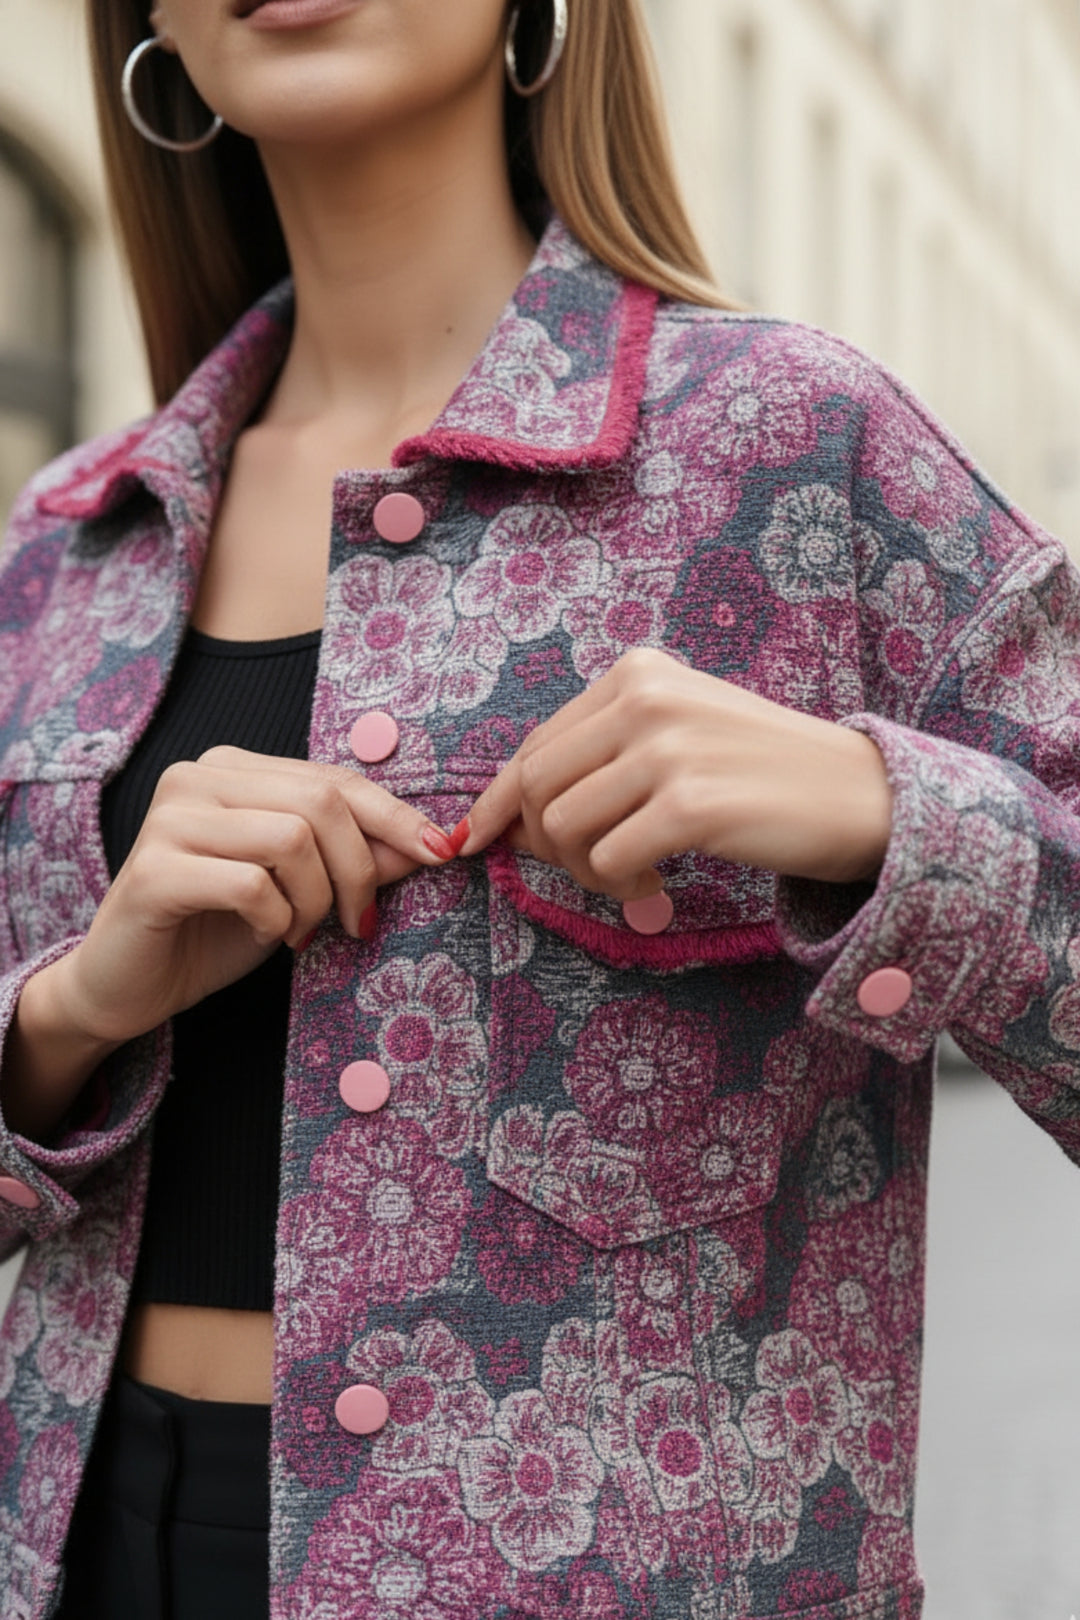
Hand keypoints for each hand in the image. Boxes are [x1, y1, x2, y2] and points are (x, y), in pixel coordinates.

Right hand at [56, 748, 458, 1046]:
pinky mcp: (153, 870)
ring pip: (292, 839)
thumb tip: (431, 841)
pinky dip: (277, 919)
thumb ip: (356, 858)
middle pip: (321, 802)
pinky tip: (267, 935)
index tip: (442, 852)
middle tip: (358, 922)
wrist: (130, 985)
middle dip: (359, 869)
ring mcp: (170, 819)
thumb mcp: (303, 889)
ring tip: (299, 930)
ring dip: (316, 899)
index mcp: (234, 768)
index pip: (335, 779)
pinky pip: (252, 884)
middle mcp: (197, 777)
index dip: (396, 816)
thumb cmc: (218, 930)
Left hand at [460, 648, 891, 896]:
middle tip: (591, 869)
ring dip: (586, 870)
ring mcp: (669, 749)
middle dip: (545, 843)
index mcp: (637, 673)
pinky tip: (658, 886)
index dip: (500, 802)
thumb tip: (509, 816)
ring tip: (633, 877)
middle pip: (538, 786)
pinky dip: (622, 887)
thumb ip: (601, 757)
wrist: (861, 794)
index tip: (477, 840)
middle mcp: (646, 698)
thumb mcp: (678, 733)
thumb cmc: (762, 772)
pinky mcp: (691, 804)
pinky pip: (610, 860)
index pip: (536, 744)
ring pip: (565, 826)